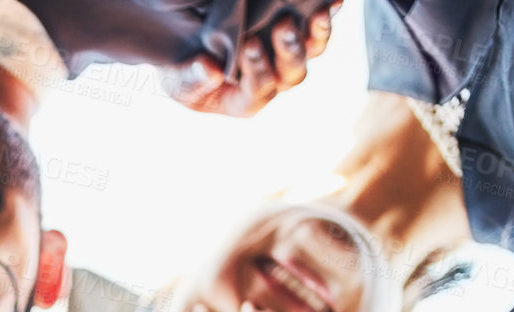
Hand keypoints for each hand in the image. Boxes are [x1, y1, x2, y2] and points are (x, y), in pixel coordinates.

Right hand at [170, 3, 339, 117]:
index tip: (249, 46)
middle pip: (291, 73)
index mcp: (245, 101)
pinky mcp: (294, 35)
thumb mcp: (179, 80)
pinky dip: (326, 16)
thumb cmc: (181, 71)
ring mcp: (285, 58)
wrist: (185, 47)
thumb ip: (193, 79)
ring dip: (316, 34)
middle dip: (290, 50)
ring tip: (318, 12)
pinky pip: (315, 30)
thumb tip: (210, 70)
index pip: (259, 90)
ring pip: (309, 52)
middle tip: (282, 25)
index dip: (258, 70)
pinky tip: (333, 2)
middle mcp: (271, 81)